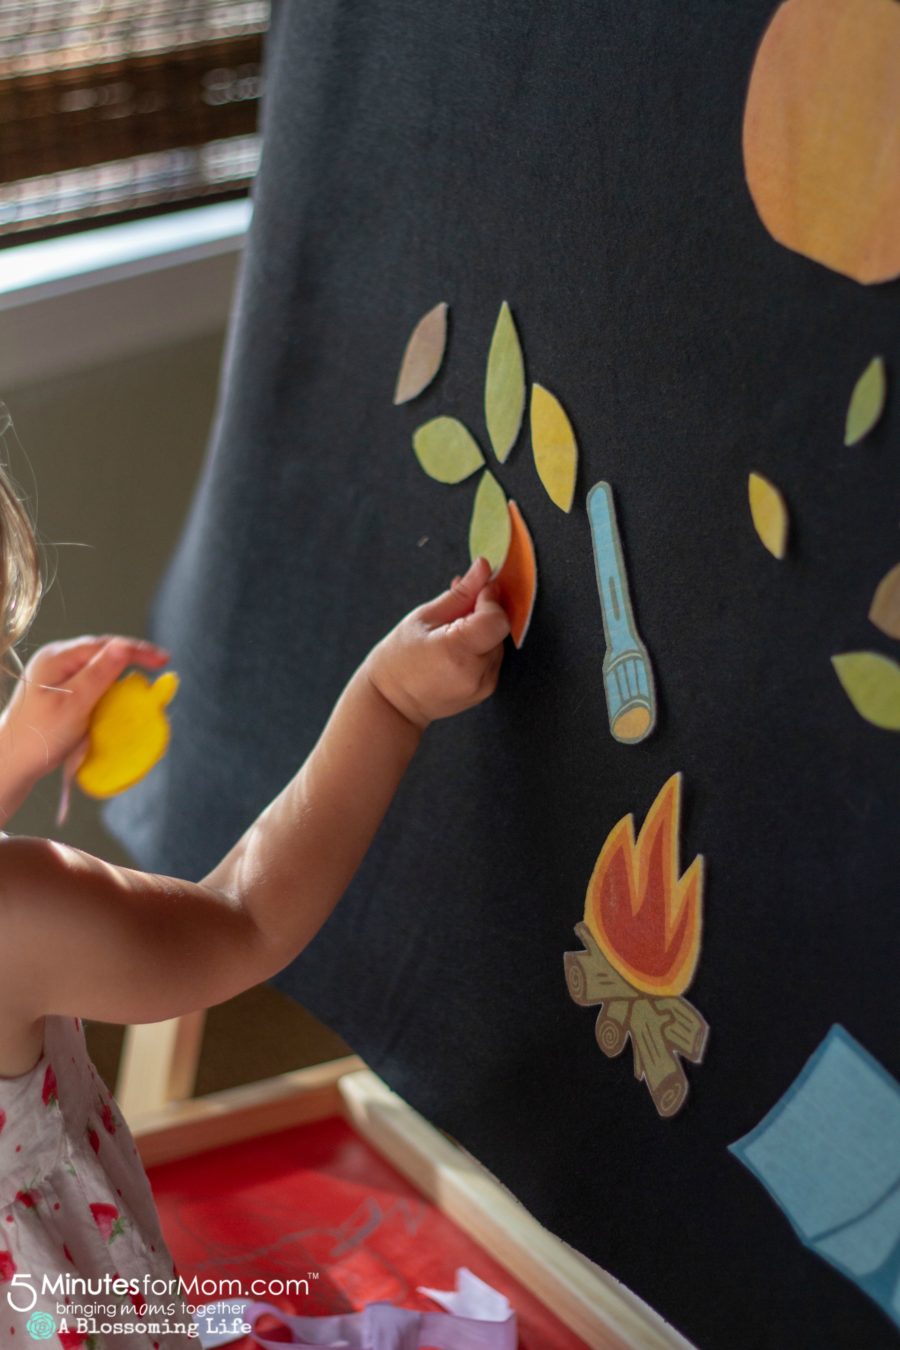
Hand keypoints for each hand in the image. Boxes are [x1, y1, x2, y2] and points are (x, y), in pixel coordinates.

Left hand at [0, 636, 169, 822]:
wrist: (11, 763)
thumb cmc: (39, 736)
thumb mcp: (75, 704)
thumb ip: (99, 674)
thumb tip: (123, 646)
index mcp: (56, 658)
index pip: (105, 645)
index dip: (137, 650)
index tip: (163, 659)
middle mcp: (55, 661)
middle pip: (102, 652)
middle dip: (131, 658)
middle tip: (159, 666)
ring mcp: (55, 676)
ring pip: (97, 667)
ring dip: (120, 674)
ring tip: (142, 681)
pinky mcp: (58, 692)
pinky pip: (90, 683)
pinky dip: (108, 688)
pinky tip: (119, 696)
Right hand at [365, 557, 509, 728]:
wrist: (394, 703)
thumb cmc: (399, 659)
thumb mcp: (424, 617)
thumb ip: (461, 593)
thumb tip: (484, 567)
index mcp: (456, 652)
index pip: (496, 617)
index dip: (489, 599)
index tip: (475, 591)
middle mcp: (475, 672)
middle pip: (499, 627)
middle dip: (483, 613)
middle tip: (456, 613)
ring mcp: (483, 684)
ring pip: (498, 641)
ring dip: (482, 631)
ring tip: (450, 635)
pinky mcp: (487, 689)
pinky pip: (494, 656)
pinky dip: (481, 647)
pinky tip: (456, 650)